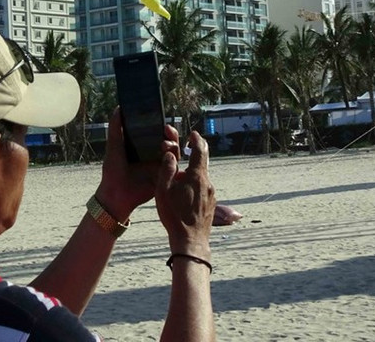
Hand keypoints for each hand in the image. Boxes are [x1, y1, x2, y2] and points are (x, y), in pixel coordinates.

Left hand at [95, 108, 179, 220]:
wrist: (115, 194)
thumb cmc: (112, 170)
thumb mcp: (113, 147)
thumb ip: (115, 128)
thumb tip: (119, 108)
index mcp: (143, 146)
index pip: (156, 132)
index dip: (161, 125)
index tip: (162, 119)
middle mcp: (153, 154)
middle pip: (169, 140)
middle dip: (172, 134)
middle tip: (167, 129)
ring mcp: (159, 166)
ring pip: (173, 153)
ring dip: (173, 146)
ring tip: (165, 144)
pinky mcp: (163, 177)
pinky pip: (174, 169)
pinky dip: (174, 162)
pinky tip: (169, 157)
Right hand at [155, 130, 214, 258]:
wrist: (190, 241)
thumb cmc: (174, 216)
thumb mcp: (163, 190)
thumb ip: (167, 169)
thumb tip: (170, 155)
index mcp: (196, 176)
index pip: (200, 150)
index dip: (196, 139)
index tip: (192, 134)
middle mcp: (207, 183)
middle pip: (202, 162)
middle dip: (195, 153)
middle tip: (189, 146)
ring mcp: (211, 194)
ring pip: (201, 177)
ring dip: (192, 173)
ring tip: (178, 178)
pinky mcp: (211, 204)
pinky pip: (203, 189)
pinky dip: (194, 185)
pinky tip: (184, 195)